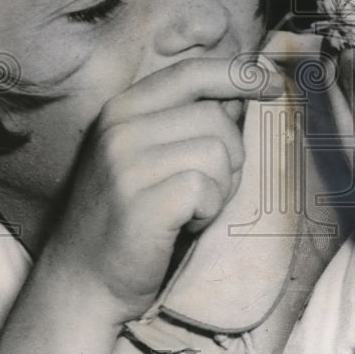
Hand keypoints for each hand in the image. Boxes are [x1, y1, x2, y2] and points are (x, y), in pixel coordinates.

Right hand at [38, 57, 283, 324]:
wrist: (82, 280)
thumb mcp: (148, 154)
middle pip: (216, 116)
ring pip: (218, 152)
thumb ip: (187, 120)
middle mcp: (120, 127)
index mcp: (122, 108)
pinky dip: (208, 210)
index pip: (192, 72)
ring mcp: (127, 164)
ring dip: (220, 186)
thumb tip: (242, 94)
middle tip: (206, 188)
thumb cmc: (129, 216)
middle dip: (230, 155)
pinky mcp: (142, 202)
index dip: (238, 75)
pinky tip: (183, 224)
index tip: (272, 84)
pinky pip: (208, 188)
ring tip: (190, 207)